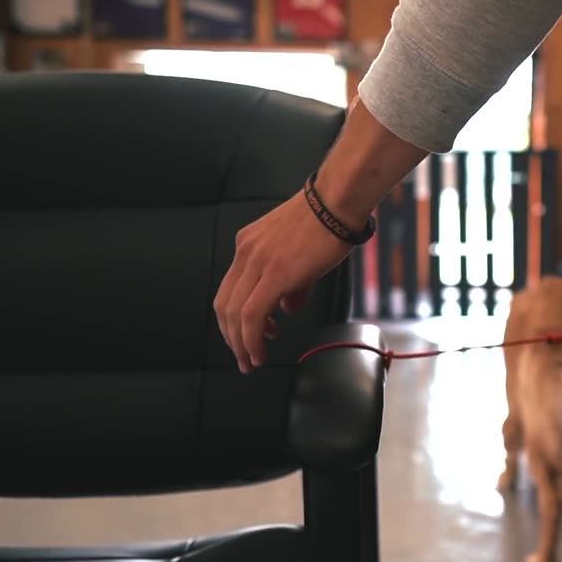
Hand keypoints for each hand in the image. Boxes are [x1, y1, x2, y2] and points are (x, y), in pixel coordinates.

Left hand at [214, 192, 354, 372]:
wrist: (338, 201)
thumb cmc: (328, 221)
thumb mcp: (302, 255)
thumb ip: (293, 285)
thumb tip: (288, 308)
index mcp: (249, 245)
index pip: (230, 290)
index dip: (233, 320)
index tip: (245, 339)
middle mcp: (246, 253)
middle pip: (224, 305)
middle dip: (232, 338)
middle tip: (244, 358)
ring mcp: (256, 261)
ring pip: (234, 313)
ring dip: (241, 343)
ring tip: (252, 360)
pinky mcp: (274, 273)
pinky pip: (252, 313)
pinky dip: (252, 338)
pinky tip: (261, 350)